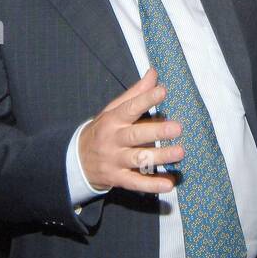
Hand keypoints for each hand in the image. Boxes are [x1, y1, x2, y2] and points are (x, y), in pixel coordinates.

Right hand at [78, 69, 182, 193]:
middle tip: (177, 128)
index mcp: (113, 120)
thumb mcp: (112, 110)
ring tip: (180, 153)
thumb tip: (154, 73)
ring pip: (138, 159)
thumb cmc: (102, 131)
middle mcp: (113, 140)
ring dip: (159, 157)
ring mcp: (115, 160)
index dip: (146, 99)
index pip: (130, 108)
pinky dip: (152, 184)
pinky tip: (168, 183)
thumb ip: (135, 93)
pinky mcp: (117, 179)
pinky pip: (136, 182)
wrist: (76, 161)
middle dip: (156, 132)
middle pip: (136, 135)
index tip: (162, 91)